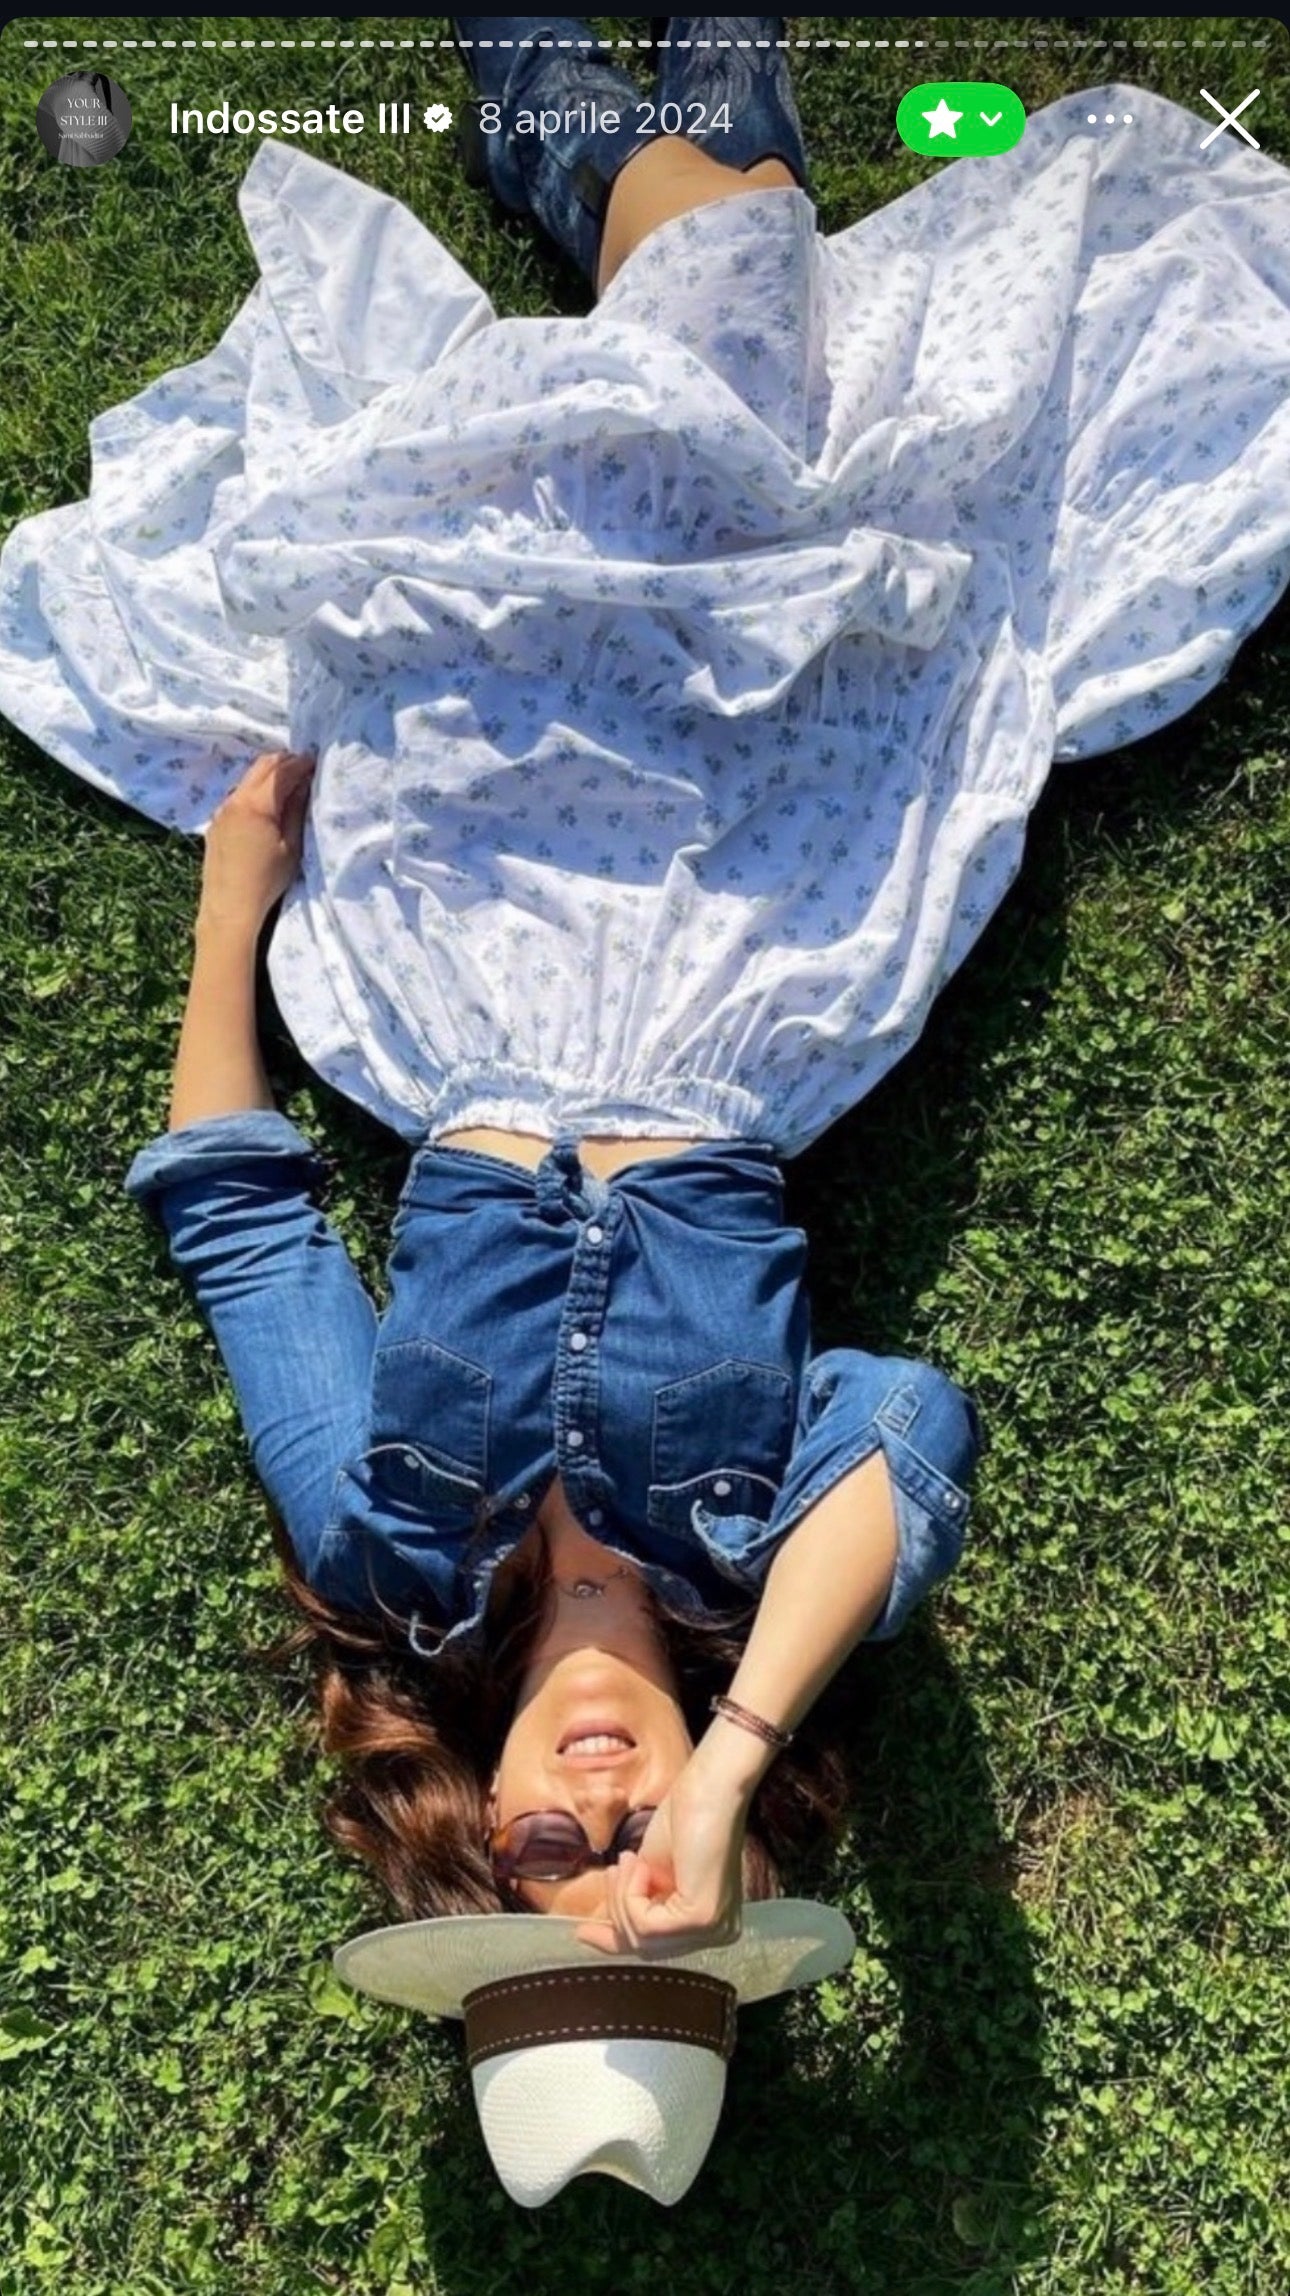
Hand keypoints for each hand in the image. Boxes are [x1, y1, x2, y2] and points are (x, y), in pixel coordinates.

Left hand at [198, 750, 315, 934]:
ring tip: (288, 785)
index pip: (280, 771)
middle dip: (284, 762)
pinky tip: (266, 805)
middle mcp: (234, 800)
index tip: (315, 762)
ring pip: (247, 780)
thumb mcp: (291, 846)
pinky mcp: (216, 823)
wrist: (229, 907)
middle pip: (261, 766)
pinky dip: (255, 791)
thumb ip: (296, 810)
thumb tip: (303, 784)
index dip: (300, 763)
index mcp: (256, 804)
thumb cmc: (267, 880)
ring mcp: (221, 811)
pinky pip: (238, 796)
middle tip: (304, 767)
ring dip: (268, 776)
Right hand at [574, 1753, 748, 1958]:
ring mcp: (714, 1928)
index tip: (582, 1933)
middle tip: (613, 1871)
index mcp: (711, 1923)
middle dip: (617, 1909)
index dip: (615, 1942)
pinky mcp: (702, 1918)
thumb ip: (634, 1903)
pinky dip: (631, 1892)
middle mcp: (718, 1932)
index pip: (656, 1947)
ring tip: (628, 1861)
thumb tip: (596, 1928)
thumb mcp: (648, 1871)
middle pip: (646, 1947)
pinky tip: (640, 1864)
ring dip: (622, 1895)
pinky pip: (646, 1923)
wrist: (706, 1786)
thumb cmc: (683, 1818)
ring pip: (642, 1938)